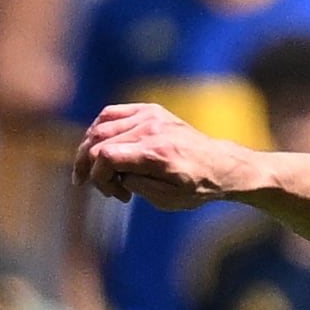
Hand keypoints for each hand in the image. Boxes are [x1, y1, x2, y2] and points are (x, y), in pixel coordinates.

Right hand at [75, 103, 259, 208]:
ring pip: (101, 125)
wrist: (220, 164)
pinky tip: (102, 147)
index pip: (106, 155)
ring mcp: (150, 115)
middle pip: (98, 139)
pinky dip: (100, 130)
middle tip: (99, 186)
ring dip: (90, 149)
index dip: (98, 176)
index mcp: (156, 153)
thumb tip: (112, 173)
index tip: (114, 194)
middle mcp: (151, 128)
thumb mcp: (167, 200)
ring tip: (95, 170)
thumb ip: (136, 185)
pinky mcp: (150, 110)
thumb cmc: (196, 187)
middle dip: (89, 166)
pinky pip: (113, 114)